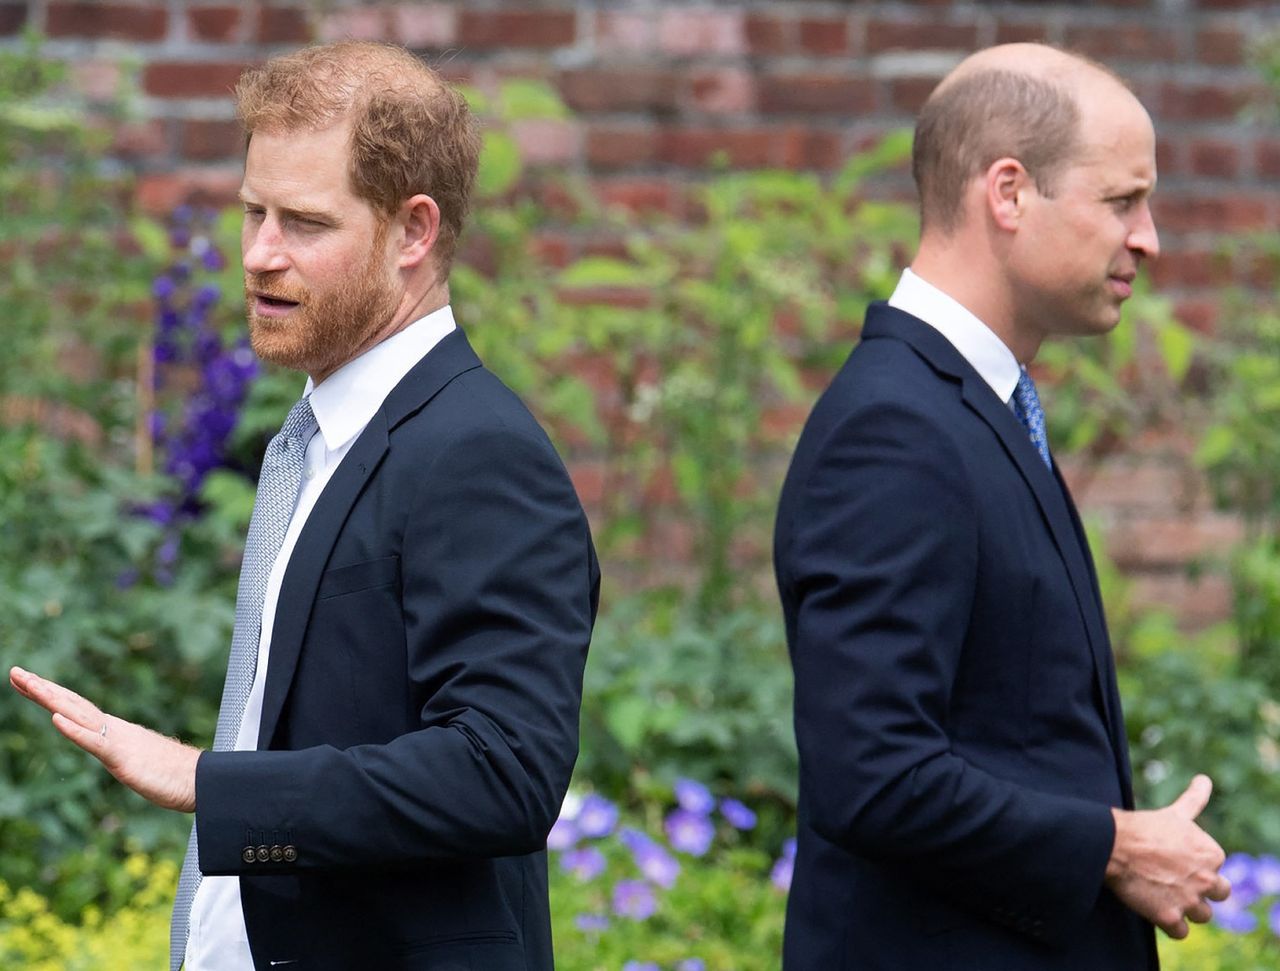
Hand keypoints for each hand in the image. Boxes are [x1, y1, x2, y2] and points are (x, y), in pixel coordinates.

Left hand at [9, 666, 199, 812]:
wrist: (201, 781)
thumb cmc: (173, 775)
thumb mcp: (138, 762)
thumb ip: (124, 752)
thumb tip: (116, 750)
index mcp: (114, 731)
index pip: (76, 708)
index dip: (50, 694)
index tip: (26, 681)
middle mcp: (114, 729)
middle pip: (73, 704)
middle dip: (42, 688)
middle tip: (15, 672)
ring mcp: (118, 741)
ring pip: (79, 716)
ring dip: (51, 699)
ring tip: (28, 684)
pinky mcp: (123, 759)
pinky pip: (95, 742)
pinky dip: (74, 730)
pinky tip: (56, 720)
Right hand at [1105, 774, 1229, 938]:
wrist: (1112, 844)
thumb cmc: (1142, 827)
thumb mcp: (1174, 813)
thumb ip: (1194, 799)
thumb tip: (1205, 779)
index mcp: (1212, 853)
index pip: (1216, 867)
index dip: (1196, 865)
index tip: (1176, 859)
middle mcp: (1207, 879)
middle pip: (1218, 893)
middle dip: (1200, 890)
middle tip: (1175, 881)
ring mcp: (1190, 900)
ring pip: (1202, 915)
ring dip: (1187, 908)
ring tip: (1165, 895)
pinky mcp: (1170, 918)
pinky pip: (1181, 932)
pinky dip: (1171, 925)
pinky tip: (1157, 910)